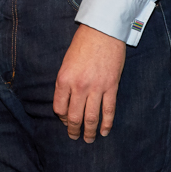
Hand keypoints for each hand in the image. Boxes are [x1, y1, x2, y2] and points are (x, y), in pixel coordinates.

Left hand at [52, 23, 126, 141]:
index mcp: (64, 79)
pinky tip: (104, 131)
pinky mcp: (111, 87)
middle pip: (74, 116)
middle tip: (74, 137)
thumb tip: (67, 101)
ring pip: (91, 117)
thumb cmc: (82, 44)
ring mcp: (96, 88)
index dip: (62, 118)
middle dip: (74, 130)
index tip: (65, 121)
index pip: (59, 108)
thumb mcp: (66, 62)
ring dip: (89, 132)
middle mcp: (79, 86)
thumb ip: (66, 82)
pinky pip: (108, 110)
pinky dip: (106, 124)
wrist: (103, 32)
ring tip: (88, 139)